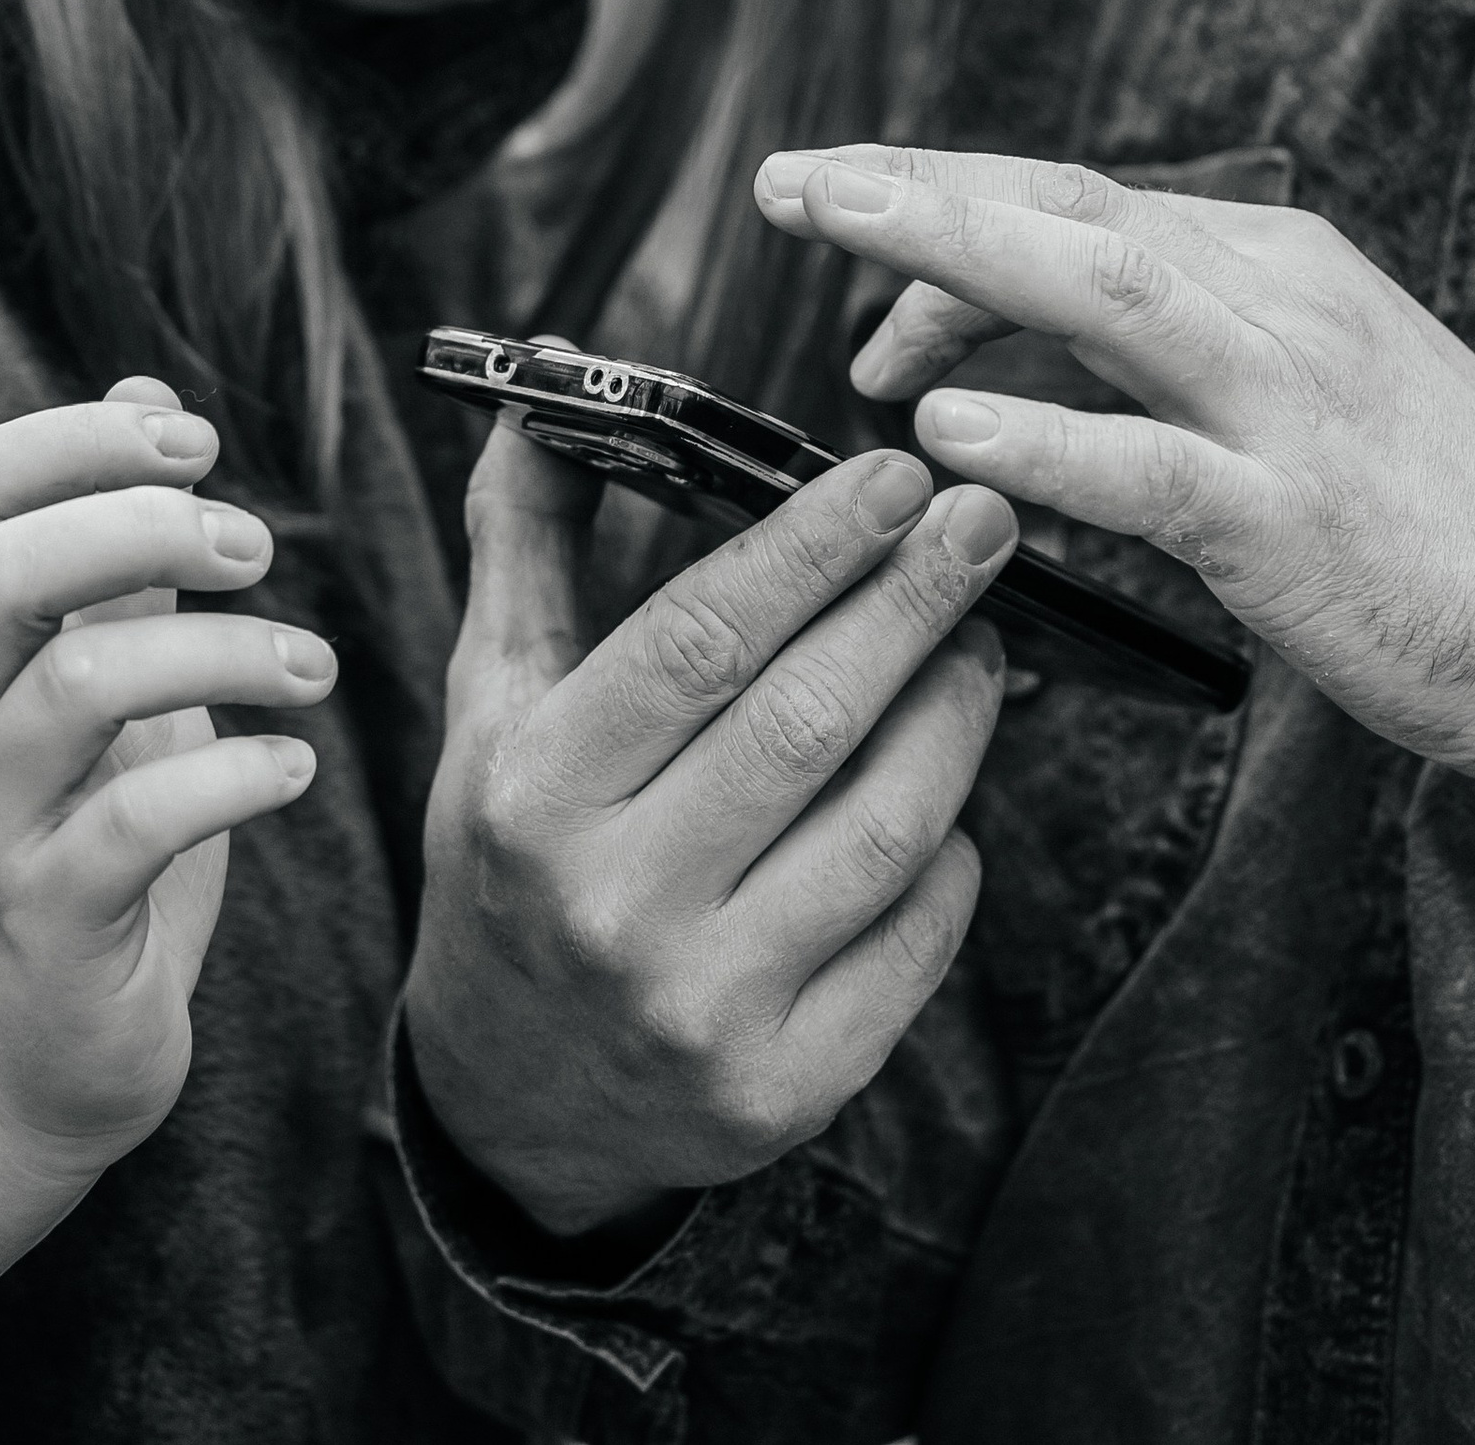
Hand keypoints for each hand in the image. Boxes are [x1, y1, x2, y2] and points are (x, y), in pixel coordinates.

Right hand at [0, 375, 336, 1175]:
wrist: (35, 1057)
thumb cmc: (88, 839)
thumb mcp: (100, 675)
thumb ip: (122, 550)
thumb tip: (146, 388)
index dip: (76, 435)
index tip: (195, 439)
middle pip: (2, 572)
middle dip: (144, 526)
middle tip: (259, 547)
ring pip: (80, 688)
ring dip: (226, 653)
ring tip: (316, 668)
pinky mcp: (52, 923)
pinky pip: (132, 828)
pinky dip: (235, 779)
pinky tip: (296, 771)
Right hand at [406, 418, 1014, 1237]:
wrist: (511, 1099)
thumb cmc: (515, 854)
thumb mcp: (492, 698)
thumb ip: (528, 534)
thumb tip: (558, 375)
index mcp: (535, 794)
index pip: (698, 643)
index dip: (810, 549)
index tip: (894, 473)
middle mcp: (615, 907)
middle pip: (808, 724)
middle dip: (913, 604)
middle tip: (982, 521)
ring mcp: (706, 1009)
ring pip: (886, 827)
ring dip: (956, 714)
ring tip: (982, 638)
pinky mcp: (787, 1089)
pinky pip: (916, 938)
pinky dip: (952, 847)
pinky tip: (947, 786)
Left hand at [756, 146, 1474, 787]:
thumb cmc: (1437, 522)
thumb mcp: (1310, 390)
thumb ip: (1175, 354)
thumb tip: (1009, 346)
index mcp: (1276, 266)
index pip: (1078, 200)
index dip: (948, 198)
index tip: (842, 205)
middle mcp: (1279, 303)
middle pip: (1067, 210)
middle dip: (917, 188)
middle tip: (789, 183)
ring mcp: (1290, 404)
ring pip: (1098, 290)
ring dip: (951, 257)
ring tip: (833, 239)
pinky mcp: (1296, 519)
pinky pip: (1149, 463)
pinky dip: (1041, 435)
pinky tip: (943, 433)